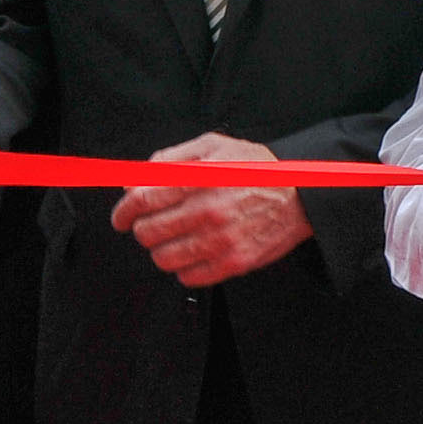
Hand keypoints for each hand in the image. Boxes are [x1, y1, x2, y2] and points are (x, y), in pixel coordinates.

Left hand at [113, 137, 310, 289]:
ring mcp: (221, 241)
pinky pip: (189, 278)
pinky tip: (193, 252)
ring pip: (164, 259)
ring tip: (174, 239)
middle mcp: (209, 211)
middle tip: (152, 225)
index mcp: (200, 179)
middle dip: (142, 229)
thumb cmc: (256, 167)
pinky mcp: (234, 263)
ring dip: (161, 250)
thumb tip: (134, 180)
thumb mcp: (213, 146)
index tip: (121, 217)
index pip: (142, 201)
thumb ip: (170, 158)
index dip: (123, 212)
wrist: (301, 193)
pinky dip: (183, 268)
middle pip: (148, 233)